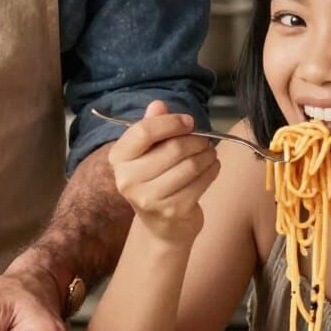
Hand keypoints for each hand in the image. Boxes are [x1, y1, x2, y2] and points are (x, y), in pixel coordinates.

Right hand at [110, 99, 220, 245]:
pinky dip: (212, 171)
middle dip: (195, 141)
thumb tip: (158, 104)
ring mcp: (149, 198)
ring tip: (210, 153)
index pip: (143, 132)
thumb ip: (152, 126)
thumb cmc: (155, 179)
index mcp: (119, 158)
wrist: (161, 226)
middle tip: (204, 140)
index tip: (189, 122)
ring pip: (189, 166)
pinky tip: (212, 167)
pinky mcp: (172, 211)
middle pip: (172, 148)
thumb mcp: (148, 152)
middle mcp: (128, 179)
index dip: (170, 123)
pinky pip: (200, 183)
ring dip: (207, 155)